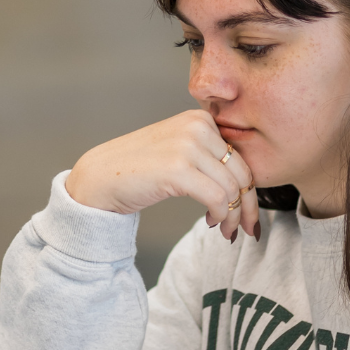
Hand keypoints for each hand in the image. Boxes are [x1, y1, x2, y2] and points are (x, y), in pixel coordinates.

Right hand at [64, 110, 259, 241]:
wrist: (100, 177)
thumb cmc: (139, 169)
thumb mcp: (178, 149)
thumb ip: (207, 155)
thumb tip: (244, 184)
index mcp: (200, 119)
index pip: (240, 157)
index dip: (249, 188)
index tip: (248, 212)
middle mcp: (197, 127)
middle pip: (242, 172)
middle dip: (248, 205)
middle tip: (248, 228)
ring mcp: (187, 146)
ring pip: (232, 188)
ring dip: (234, 216)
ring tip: (226, 231)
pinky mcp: (178, 169)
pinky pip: (217, 198)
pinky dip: (221, 216)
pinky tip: (212, 222)